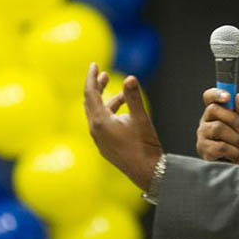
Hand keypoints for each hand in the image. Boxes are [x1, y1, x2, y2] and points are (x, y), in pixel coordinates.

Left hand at [84, 63, 162, 190]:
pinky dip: (110, 113)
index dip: (92, 78)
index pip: (91, 94)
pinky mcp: (106, 146)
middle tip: (104, 75)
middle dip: (97, 87)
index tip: (94, 65)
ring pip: (97, 114)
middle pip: (91, 103)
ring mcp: (100, 140)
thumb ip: (134, 97)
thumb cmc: (144, 145)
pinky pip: (102, 124)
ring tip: (122, 94)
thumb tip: (130, 77)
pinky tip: (124, 113)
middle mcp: (96, 131)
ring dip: (107, 101)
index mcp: (100, 122)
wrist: (147, 172)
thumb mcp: (141, 118)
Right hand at [196, 89, 238, 164]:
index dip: (216, 93)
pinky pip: (220, 146)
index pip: (209, 97)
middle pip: (213, 109)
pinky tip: (234, 154)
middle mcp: (206, 122)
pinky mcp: (204, 151)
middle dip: (233, 118)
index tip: (228, 96)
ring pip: (218, 128)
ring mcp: (203, 136)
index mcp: (216, 114)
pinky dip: (232, 151)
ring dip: (235, 137)